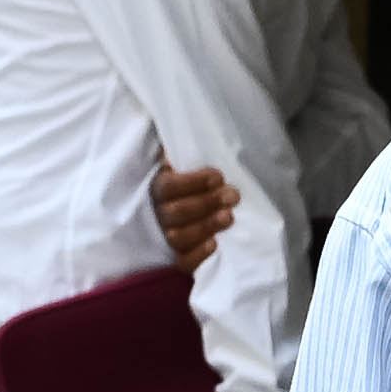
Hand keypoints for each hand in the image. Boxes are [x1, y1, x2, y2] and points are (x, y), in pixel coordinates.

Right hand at [148, 157, 236, 271]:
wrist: (199, 202)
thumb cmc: (198, 179)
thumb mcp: (190, 160)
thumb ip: (189, 150)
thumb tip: (197, 129)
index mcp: (159, 185)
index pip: (168, 187)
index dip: (193, 182)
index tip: (219, 176)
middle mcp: (157, 212)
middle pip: (175, 213)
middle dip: (206, 203)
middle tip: (233, 196)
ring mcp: (165, 236)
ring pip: (178, 237)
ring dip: (206, 226)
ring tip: (229, 217)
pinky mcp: (176, 257)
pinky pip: (182, 262)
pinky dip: (198, 256)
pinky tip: (215, 245)